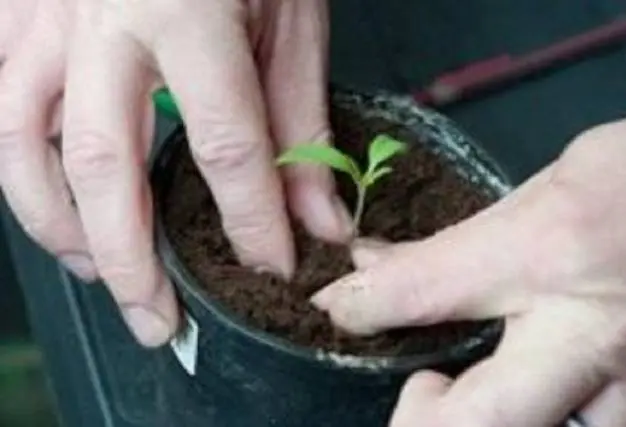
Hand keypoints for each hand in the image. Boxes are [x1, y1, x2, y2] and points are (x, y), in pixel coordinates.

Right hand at [0, 0, 348, 346]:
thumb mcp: (290, 19)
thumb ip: (299, 123)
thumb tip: (316, 216)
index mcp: (185, 10)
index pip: (225, 146)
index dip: (251, 223)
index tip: (271, 270)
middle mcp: (100, 20)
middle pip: (104, 165)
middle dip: (132, 260)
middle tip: (160, 320)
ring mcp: (43, 18)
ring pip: (21, 144)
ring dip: (59, 227)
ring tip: (103, 275)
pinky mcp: (15, 18)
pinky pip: (0, 107)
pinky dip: (24, 170)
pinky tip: (60, 203)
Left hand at [313, 116, 625, 425]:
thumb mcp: (544, 194)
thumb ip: (456, 243)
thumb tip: (374, 263)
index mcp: (551, 253)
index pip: (423, 291)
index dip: (362, 304)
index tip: (337, 308)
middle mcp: (591, 338)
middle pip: (477, 420)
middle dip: (425, 419)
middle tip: (422, 387)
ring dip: (489, 420)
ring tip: (466, 391)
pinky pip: (588, 426)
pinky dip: (546, 415)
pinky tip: (540, 387)